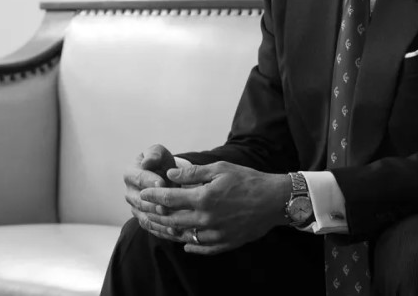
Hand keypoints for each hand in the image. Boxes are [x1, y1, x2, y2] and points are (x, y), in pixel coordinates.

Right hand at [123, 144, 179, 242]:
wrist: (165, 178)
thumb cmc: (161, 163)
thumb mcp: (159, 153)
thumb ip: (154, 154)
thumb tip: (146, 162)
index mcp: (130, 174)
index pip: (139, 178)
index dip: (150, 181)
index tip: (163, 183)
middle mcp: (130, 192)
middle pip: (140, 201)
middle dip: (154, 205)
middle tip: (168, 207)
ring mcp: (135, 208)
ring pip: (145, 217)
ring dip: (159, 221)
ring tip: (173, 223)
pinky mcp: (144, 220)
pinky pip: (151, 228)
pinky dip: (163, 232)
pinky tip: (176, 232)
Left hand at [140, 161, 288, 254]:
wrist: (275, 200)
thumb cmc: (247, 180)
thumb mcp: (220, 169)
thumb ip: (193, 173)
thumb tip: (170, 174)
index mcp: (203, 198)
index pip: (169, 199)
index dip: (153, 196)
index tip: (143, 194)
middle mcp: (206, 218)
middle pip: (172, 221)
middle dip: (155, 216)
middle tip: (143, 211)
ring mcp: (215, 233)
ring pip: (184, 236)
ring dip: (168, 232)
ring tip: (158, 228)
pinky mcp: (225, 242)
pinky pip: (202, 248)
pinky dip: (191, 247)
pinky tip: (185, 244)